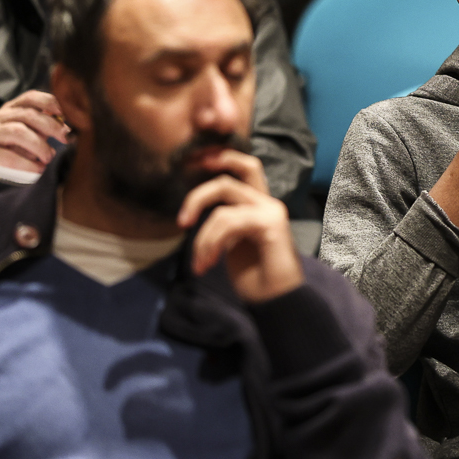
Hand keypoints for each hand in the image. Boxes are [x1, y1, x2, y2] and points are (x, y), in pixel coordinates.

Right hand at [0, 90, 71, 172]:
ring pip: (19, 131)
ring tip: (49, 158)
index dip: (50, 102)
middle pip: (28, 114)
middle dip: (52, 126)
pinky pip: (10, 156)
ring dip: (40, 146)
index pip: (31, 98)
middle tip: (66, 139)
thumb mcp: (31, 134)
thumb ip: (45, 126)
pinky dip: (29, 164)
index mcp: (11, 110)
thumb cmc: (15, 151)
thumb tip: (68, 127)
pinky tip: (38, 169)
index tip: (66, 114)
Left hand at [178, 148, 304, 303]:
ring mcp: (271, 212)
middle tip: (182, 221)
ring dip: (202, 239)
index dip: (223, 158)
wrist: (276, 301)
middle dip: (199, 194)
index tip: (196, 162)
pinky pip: (228, 223)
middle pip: (231, 176)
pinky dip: (210, 244)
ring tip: (200, 263)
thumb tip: (197, 212)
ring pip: (223, 206)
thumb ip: (224, 222)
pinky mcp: (270, 226)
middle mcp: (268, 203)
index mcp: (259, 204)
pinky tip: (208, 264)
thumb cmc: (255, 276)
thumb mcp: (232, 243)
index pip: (246, 167)